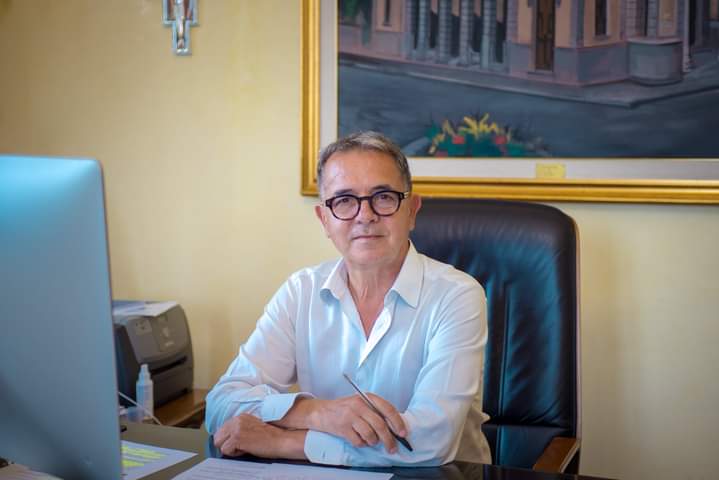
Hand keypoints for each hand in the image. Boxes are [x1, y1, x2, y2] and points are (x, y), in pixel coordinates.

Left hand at [213, 414, 305, 458]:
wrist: (280, 440)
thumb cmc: (269, 438)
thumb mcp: (252, 428)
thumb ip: (239, 430)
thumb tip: (226, 439)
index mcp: (240, 417)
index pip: (221, 430)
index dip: (228, 440)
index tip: (239, 443)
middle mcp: (236, 420)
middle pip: (217, 437)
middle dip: (226, 444)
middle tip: (241, 447)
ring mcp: (236, 428)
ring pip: (219, 443)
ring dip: (230, 449)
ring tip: (245, 447)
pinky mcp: (237, 438)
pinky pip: (225, 450)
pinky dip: (234, 454)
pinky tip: (247, 450)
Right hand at [282, 394, 406, 452]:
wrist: (322, 412)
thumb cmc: (346, 408)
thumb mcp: (361, 403)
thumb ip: (376, 411)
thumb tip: (395, 426)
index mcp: (367, 397)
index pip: (387, 409)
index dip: (397, 422)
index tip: (403, 433)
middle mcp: (359, 405)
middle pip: (380, 425)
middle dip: (389, 439)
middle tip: (392, 448)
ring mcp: (350, 416)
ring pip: (370, 435)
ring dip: (373, 442)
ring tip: (371, 440)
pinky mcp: (342, 428)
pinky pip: (359, 441)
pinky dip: (362, 444)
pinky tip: (359, 439)